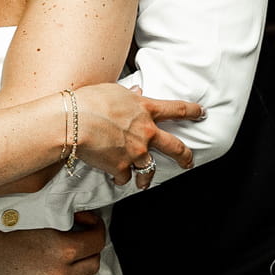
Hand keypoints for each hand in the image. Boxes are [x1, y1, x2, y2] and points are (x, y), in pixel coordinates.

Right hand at [0, 213, 106, 274]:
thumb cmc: (5, 240)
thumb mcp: (42, 228)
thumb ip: (67, 235)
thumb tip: (86, 234)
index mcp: (61, 247)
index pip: (97, 240)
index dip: (96, 229)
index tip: (89, 225)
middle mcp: (59, 271)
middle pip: (93, 263)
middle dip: (88, 251)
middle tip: (78, 244)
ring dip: (78, 274)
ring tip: (64, 265)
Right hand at [71, 83, 202, 183]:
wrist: (72, 121)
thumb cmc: (88, 101)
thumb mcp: (113, 90)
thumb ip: (129, 94)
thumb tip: (137, 91)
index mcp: (146, 110)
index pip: (177, 109)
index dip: (192, 111)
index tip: (202, 113)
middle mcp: (146, 132)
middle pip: (175, 147)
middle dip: (185, 156)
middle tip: (188, 162)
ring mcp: (135, 152)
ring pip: (150, 171)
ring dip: (147, 179)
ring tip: (144, 184)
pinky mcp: (120, 167)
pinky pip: (124, 177)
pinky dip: (119, 178)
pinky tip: (113, 176)